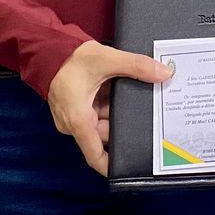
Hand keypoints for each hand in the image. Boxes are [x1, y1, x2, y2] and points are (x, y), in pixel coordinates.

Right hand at [47, 41, 171, 176]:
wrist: (50, 47)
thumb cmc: (71, 58)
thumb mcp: (107, 59)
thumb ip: (136, 66)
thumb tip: (164, 72)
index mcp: (78, 120)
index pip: (95, 154)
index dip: (113, 164)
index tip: (132, 167)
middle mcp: (74, 123)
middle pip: (105, 133)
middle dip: (124, 123)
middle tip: (147, 115)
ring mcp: (74, 116)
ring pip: (103, 120)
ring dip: (116, 110)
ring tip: (134, 98)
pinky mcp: (76, 107)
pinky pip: (97, 111)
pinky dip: (108, 103)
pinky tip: (120, 91)